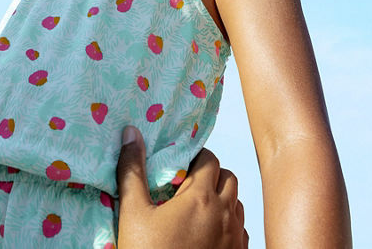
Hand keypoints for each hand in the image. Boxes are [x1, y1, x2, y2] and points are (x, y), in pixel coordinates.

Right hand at [116, 126, 246, 248]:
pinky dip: (228, 224)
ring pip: (237, 203)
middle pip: (229, 177)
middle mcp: (225, 214)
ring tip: (196, 208)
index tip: (179, 165)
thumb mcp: (133, 213)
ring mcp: (235, 237)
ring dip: (222, 198)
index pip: (209, 159)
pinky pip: (241, 230)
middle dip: (211, 174)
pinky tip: (207, 233)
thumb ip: (132, 171)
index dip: (194, 157)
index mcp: (202, 197)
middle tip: (187, 185)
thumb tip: (130, 134)